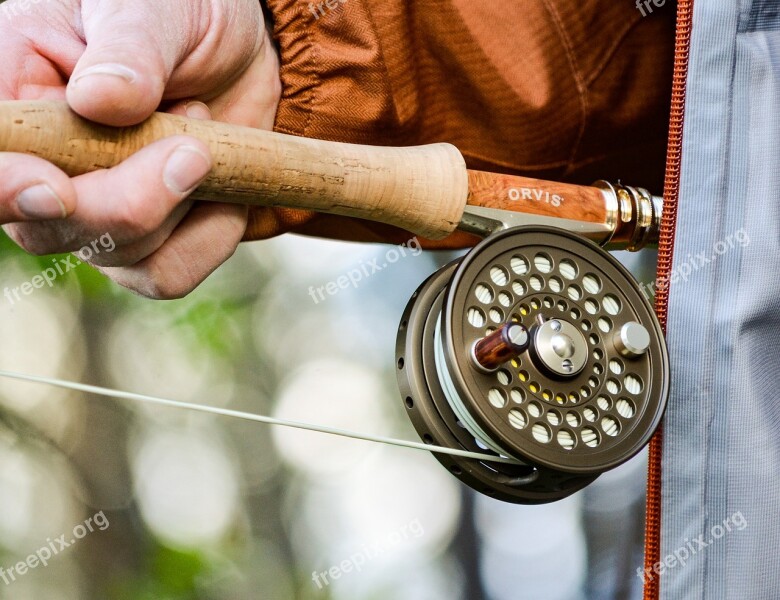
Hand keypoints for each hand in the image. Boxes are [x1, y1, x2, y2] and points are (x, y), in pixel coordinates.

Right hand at [0, 0, 280, 297]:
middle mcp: (42, 161)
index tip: (59, 190)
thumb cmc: (185, 14)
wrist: (243, 53)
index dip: (10, 188)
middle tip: (193, 148)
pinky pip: (166, 273)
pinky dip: (208, 239)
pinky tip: (225, 194)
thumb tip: (99, 101)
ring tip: (201, 133)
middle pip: (50, 229)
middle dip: (131, 202)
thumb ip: (129, 50)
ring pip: (118, 253)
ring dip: (181, 204)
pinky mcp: (145, 238)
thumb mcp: (157, 8)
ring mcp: (92, 209)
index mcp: (18, 89)